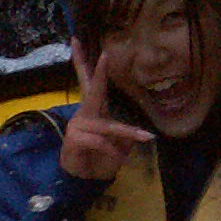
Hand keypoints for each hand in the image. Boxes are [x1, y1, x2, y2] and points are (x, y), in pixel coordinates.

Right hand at [59, 40, 152, 181]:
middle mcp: (84, 113)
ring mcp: (78, 125)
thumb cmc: (100, 158)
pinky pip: (101, 141)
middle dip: (100, 73)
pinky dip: (113, 150)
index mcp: (94, 109)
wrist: (83, 179)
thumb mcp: (118, 144)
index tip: (76, 40)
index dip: (83, 62)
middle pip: (92, 89)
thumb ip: (123, 135)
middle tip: (106, 54)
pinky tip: (118, 158)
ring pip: (108, 126)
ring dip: (128, 134)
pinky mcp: (75, 139)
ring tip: (145, 139)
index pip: (89, 82)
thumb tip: (130, 133)